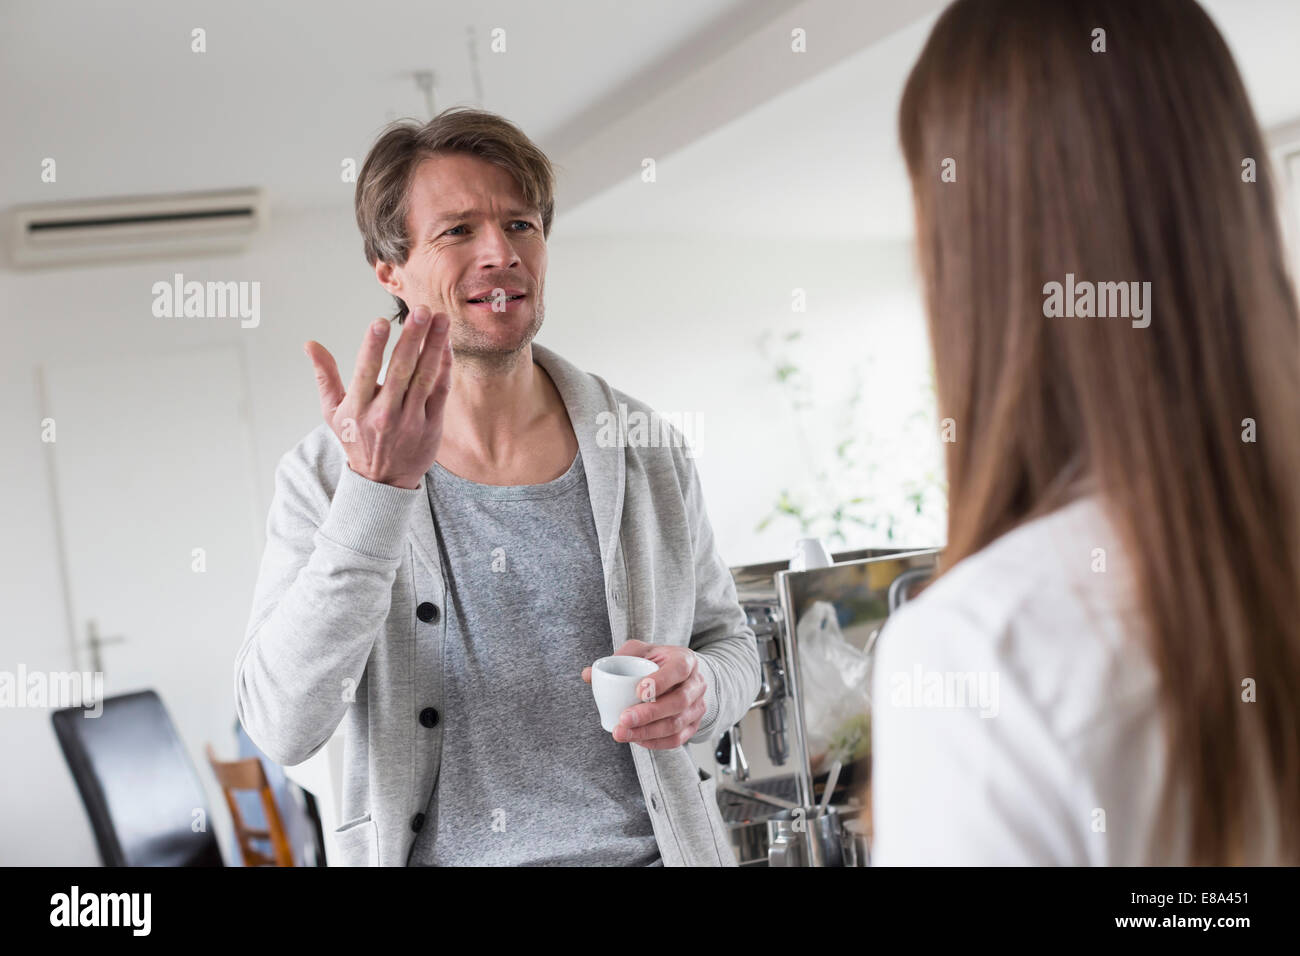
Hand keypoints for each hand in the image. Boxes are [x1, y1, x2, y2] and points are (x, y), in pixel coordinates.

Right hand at [304, 304, 452, 489]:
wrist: (383, 481)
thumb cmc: (356, 439)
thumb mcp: (333, 412)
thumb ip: (325, 376)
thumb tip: (309, 344)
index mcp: (358, 408)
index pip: (365, 372)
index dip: (373, 347)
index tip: (380, 322)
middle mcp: (384, 414)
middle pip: (400, 370)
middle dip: (411, 338)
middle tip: (420, 310)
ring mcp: (411, 420)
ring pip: (425, 377)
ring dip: (434, 346)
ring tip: (440, 319)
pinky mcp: (432, 426)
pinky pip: (440, 391)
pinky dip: (444, 368)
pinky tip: (445, 345)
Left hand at [580, 640, 706, 748]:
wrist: (684, 676)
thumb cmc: (658, 662)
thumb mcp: (641, 652)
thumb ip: (617, 659)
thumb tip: (588, 674)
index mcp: (686, 660)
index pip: (678, 670)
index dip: (661, 682)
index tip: (638, 691)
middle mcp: (697, 684)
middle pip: (678, 702)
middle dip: (649, 714)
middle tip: (623, 719)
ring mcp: (698, 707)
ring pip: (676, 724)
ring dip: (648, 732)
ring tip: (622, 733)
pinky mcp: (693, 725)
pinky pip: (677, 739)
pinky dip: (655, 742)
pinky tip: (637, 740)